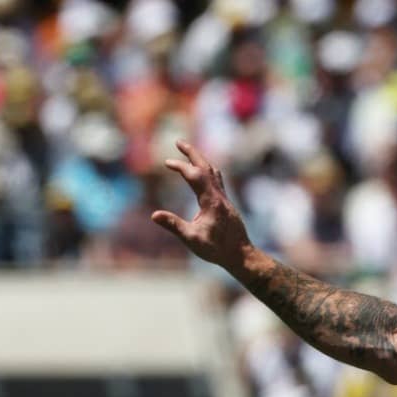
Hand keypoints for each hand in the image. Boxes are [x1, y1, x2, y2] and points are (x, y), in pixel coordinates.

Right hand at [151, 139, 250, 269]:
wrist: (241, 255)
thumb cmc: (217, 250)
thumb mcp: (192, 240)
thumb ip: (174, 226)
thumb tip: (154, 215)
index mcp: (211, 201)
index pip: (194, 175)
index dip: (180, 166)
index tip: (166, 162)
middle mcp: (219, 196)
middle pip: (206, 167)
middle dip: (192, 153)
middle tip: (179, 141)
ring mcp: (225, 199)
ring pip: (214, 172)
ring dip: (201, 160)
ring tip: (189, 153)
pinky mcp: (226, 204)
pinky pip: (217, 180)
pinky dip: (208, 170)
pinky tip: (203, 174)